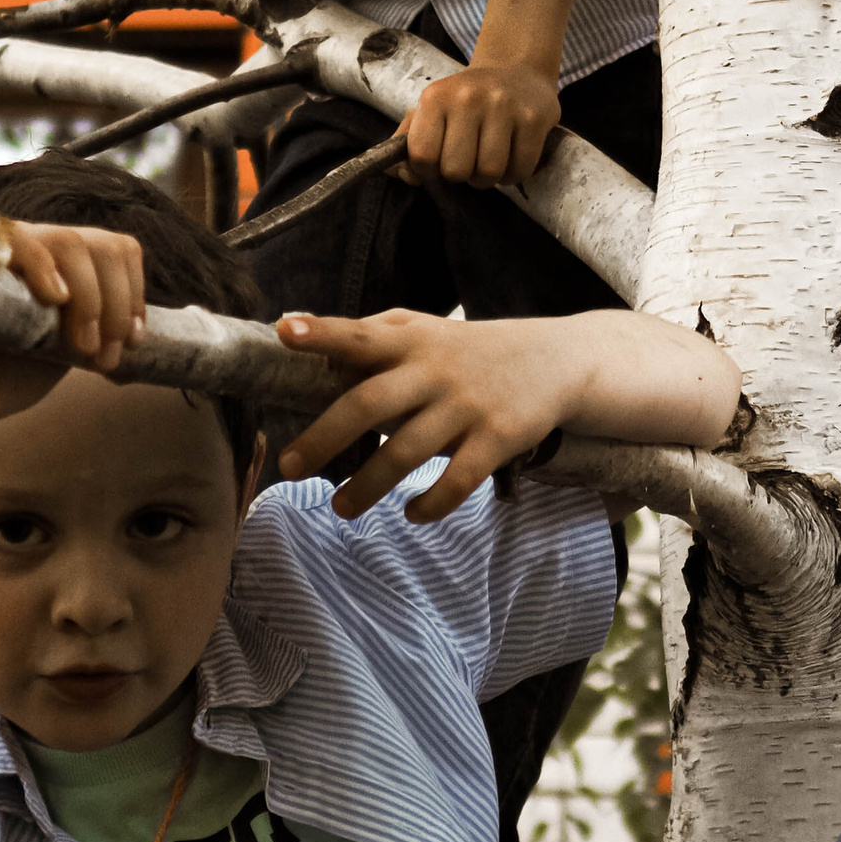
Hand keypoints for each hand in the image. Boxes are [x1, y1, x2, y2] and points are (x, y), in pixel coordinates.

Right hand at [0, 220, 146, 454]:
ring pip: (69, 241)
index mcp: (63, 259)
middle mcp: (35, 242)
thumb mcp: (73, 342)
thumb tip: (147, 331)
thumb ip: (102, 320)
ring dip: (90, 299)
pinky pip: (17, 239)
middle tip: (106, 355)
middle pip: (100, 244)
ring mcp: (3, 243)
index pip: (118, 247)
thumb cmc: (17, 375)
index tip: (134, 338)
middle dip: (114, 304)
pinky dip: (45, 266)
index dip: (134, 290)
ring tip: (82, 349)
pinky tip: (56, 299)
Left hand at [275, 309, 580, 521]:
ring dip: (367, 487)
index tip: (286, 331)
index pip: (360, 334)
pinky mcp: (497, 439)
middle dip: (324, 438)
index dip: (323, 333)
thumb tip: (306, 336)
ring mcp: (466, 407)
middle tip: (290, 467)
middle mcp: (434, 371)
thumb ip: (374, 333)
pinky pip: (456, 482)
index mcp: (410, 341)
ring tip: (340, 509)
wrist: (554, 361)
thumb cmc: (470, 349)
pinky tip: (410, 513)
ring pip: (405, 453)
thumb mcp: (426, 328)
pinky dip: (429, 505)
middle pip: (369, 405)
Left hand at [403, 56, 561, 187]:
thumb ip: (407, 142)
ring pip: (489, 173)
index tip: (438, 164)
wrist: (516, 69)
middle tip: (468, 160)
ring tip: (489, 160)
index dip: (427, 172)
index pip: (422, 155)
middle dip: (461, 175)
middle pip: (455, 171)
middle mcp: (468, 97)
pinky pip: (519, 170)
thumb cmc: (468, 99)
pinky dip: (513, 174)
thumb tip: (397, 174)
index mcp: (436, 97)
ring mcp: (504, 106)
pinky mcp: (533, 119)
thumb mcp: (432, 109)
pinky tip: (511, 157)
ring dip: (488, 178)